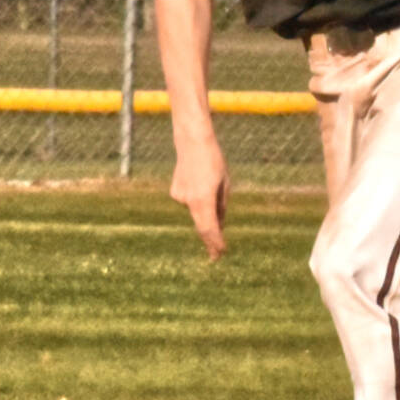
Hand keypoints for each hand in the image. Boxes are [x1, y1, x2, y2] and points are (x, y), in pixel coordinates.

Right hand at [170, 137, 230, 260]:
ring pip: (197, 211)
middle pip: (201, 226)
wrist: (192, 143)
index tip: (221, 254)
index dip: (216, 242)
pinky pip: (190, 202)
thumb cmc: (214, 162)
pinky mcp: (175, 192)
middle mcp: (189, 200)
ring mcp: (179, 197)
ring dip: (206, 210)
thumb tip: (220, 225)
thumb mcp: (225, 184)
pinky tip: (199, 182)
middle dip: (209, 241)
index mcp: (204, 199)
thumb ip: (222, 206)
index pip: (210, 228)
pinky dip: (198, 199)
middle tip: (217, 256)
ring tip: (211, 186)